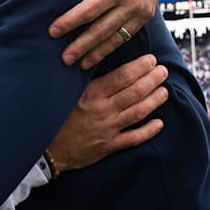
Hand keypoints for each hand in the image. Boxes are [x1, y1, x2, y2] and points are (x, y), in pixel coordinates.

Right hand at [47, 54, 167, 172]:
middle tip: (163, 71)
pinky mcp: (108, 146)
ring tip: (165, 91)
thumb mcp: (65, 93)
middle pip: (135, 92)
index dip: (140, 67)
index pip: (122, 76)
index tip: (151, 60)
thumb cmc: (52, 117)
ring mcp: (107, 129)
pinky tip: (159, 123)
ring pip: (138, 112)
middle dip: (152, 80)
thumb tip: (96, 59)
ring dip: (154, 100)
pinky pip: (134, 138)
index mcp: (91, 94)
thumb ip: (84, 80)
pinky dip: (148, 131)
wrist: (44, 150)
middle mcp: (102, 110)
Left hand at [48, 0, 163, 69]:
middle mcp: (131, 2)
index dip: (70, 22)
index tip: (53, 32)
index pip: (89, 10)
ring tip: (80, 65)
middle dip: (82, 46)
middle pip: (101, 30)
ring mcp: (141, 12)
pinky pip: (127, 36)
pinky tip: (98, 55)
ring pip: (116, 38)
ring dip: (97, 53)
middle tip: (64, 58)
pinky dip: (112, 47)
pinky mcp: (145, 16)